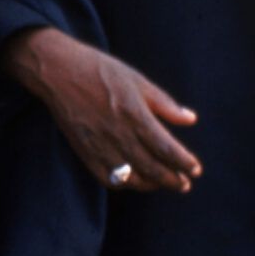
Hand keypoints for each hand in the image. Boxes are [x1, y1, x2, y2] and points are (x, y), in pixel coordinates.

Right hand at [3, 28, 200, 191]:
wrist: (58, 72)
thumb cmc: (100, 71)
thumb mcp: (137, 80)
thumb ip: (165, 104)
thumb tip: (190, 119)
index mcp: (135, 115)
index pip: (166, 148)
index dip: (184, 162)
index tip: (196, 169)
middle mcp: (119, 134)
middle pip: (153, 168)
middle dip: (173, 180)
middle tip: (185, 184)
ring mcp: (100, 145)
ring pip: (132, 177)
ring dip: (151, 184)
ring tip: (162, 183)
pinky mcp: (84, 151)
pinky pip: (107, 177)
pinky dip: (124, 184)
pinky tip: (134, 180)